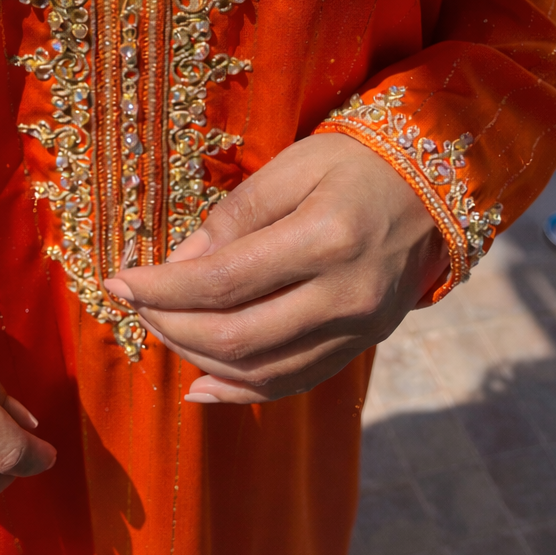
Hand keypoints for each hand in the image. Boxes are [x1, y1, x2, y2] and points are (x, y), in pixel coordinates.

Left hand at [105, 132, 448, 403]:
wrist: (437, 186)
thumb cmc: (356, 164)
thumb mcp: (293, 166)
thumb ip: (235, 217)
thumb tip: (175, 266)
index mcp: (326, 238)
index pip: (224, 281)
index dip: (162, 290)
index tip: (118, 282)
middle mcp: (347, 295)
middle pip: (237, 336)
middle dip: (170, 326)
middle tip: (134, 304)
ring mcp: (360, 329)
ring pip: (261, 370)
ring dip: (197, 357)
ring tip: (161, 328)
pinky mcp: (364, 345)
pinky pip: (294, 382)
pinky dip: (241, 390)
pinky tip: (201, 384)